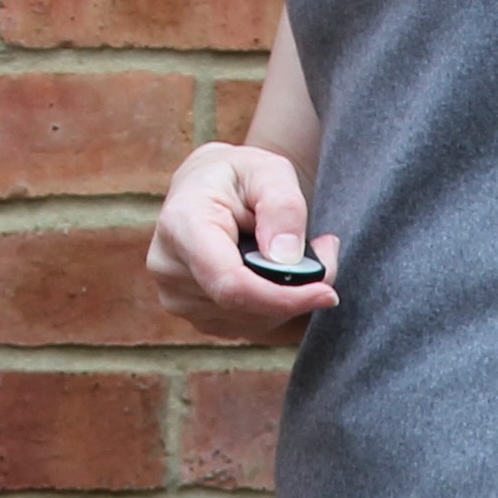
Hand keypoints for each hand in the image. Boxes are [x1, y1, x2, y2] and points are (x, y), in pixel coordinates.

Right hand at [146, 144, 338, 339]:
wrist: (208, 188)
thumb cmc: (240, 176)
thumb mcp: (268, 171)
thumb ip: (283, 208)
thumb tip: (286, 258)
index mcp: (181, 226)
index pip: (231, 284)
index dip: (283, 297)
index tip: (328, 293)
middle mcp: (170, 269)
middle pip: (249, 307)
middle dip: (297, 289)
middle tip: (323, 248)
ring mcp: (179, 299)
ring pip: (256, 321)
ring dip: (288, 296)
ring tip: (291, 251)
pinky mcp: (197, 317)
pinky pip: (253, 327)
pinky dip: (276, 306)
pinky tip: (272, 273)